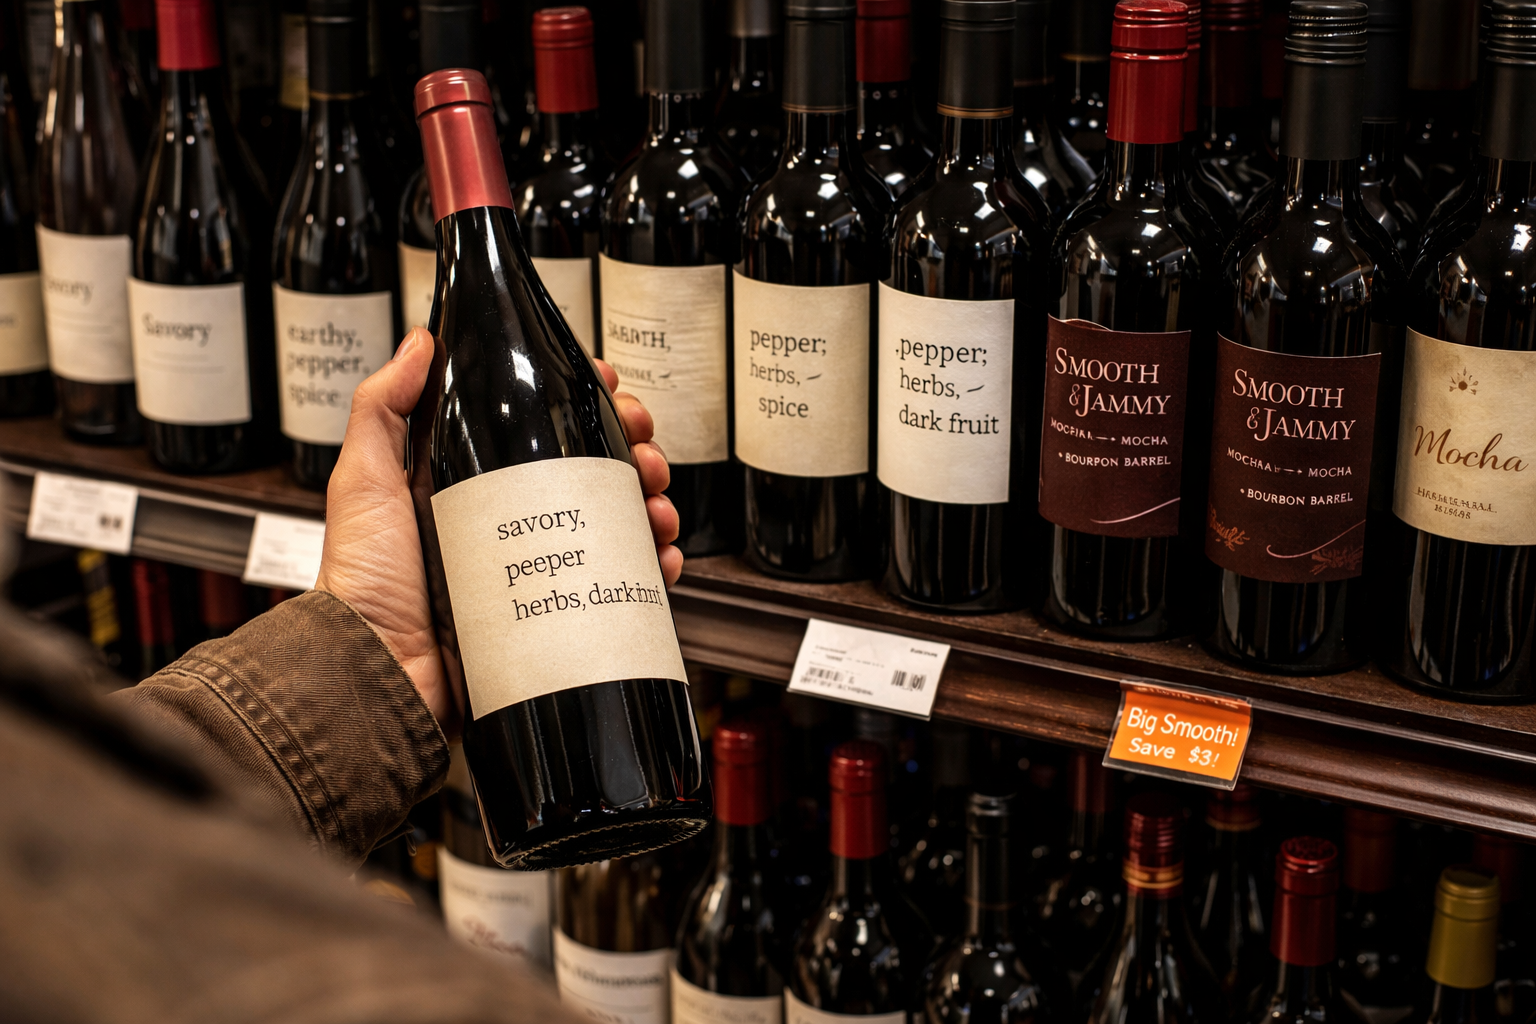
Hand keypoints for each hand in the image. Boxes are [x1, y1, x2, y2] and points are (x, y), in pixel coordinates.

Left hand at [314, 327, 681, 736]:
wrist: (378, 671)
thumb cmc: (362, 582)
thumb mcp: (363, 481)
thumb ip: (381, 408)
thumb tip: (418, 341)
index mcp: (474, 484)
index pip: (542, 428)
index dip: (584, 404)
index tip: (610, 388)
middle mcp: (512, 522)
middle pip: (594, 470)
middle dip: (635, 452)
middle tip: (646, 453)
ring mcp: (539, 569)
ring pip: (618, 523)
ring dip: (652, 505)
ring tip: (656, 506)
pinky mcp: (557, 616)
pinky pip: (621, 587)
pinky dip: (653, 567)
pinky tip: (661, 558)